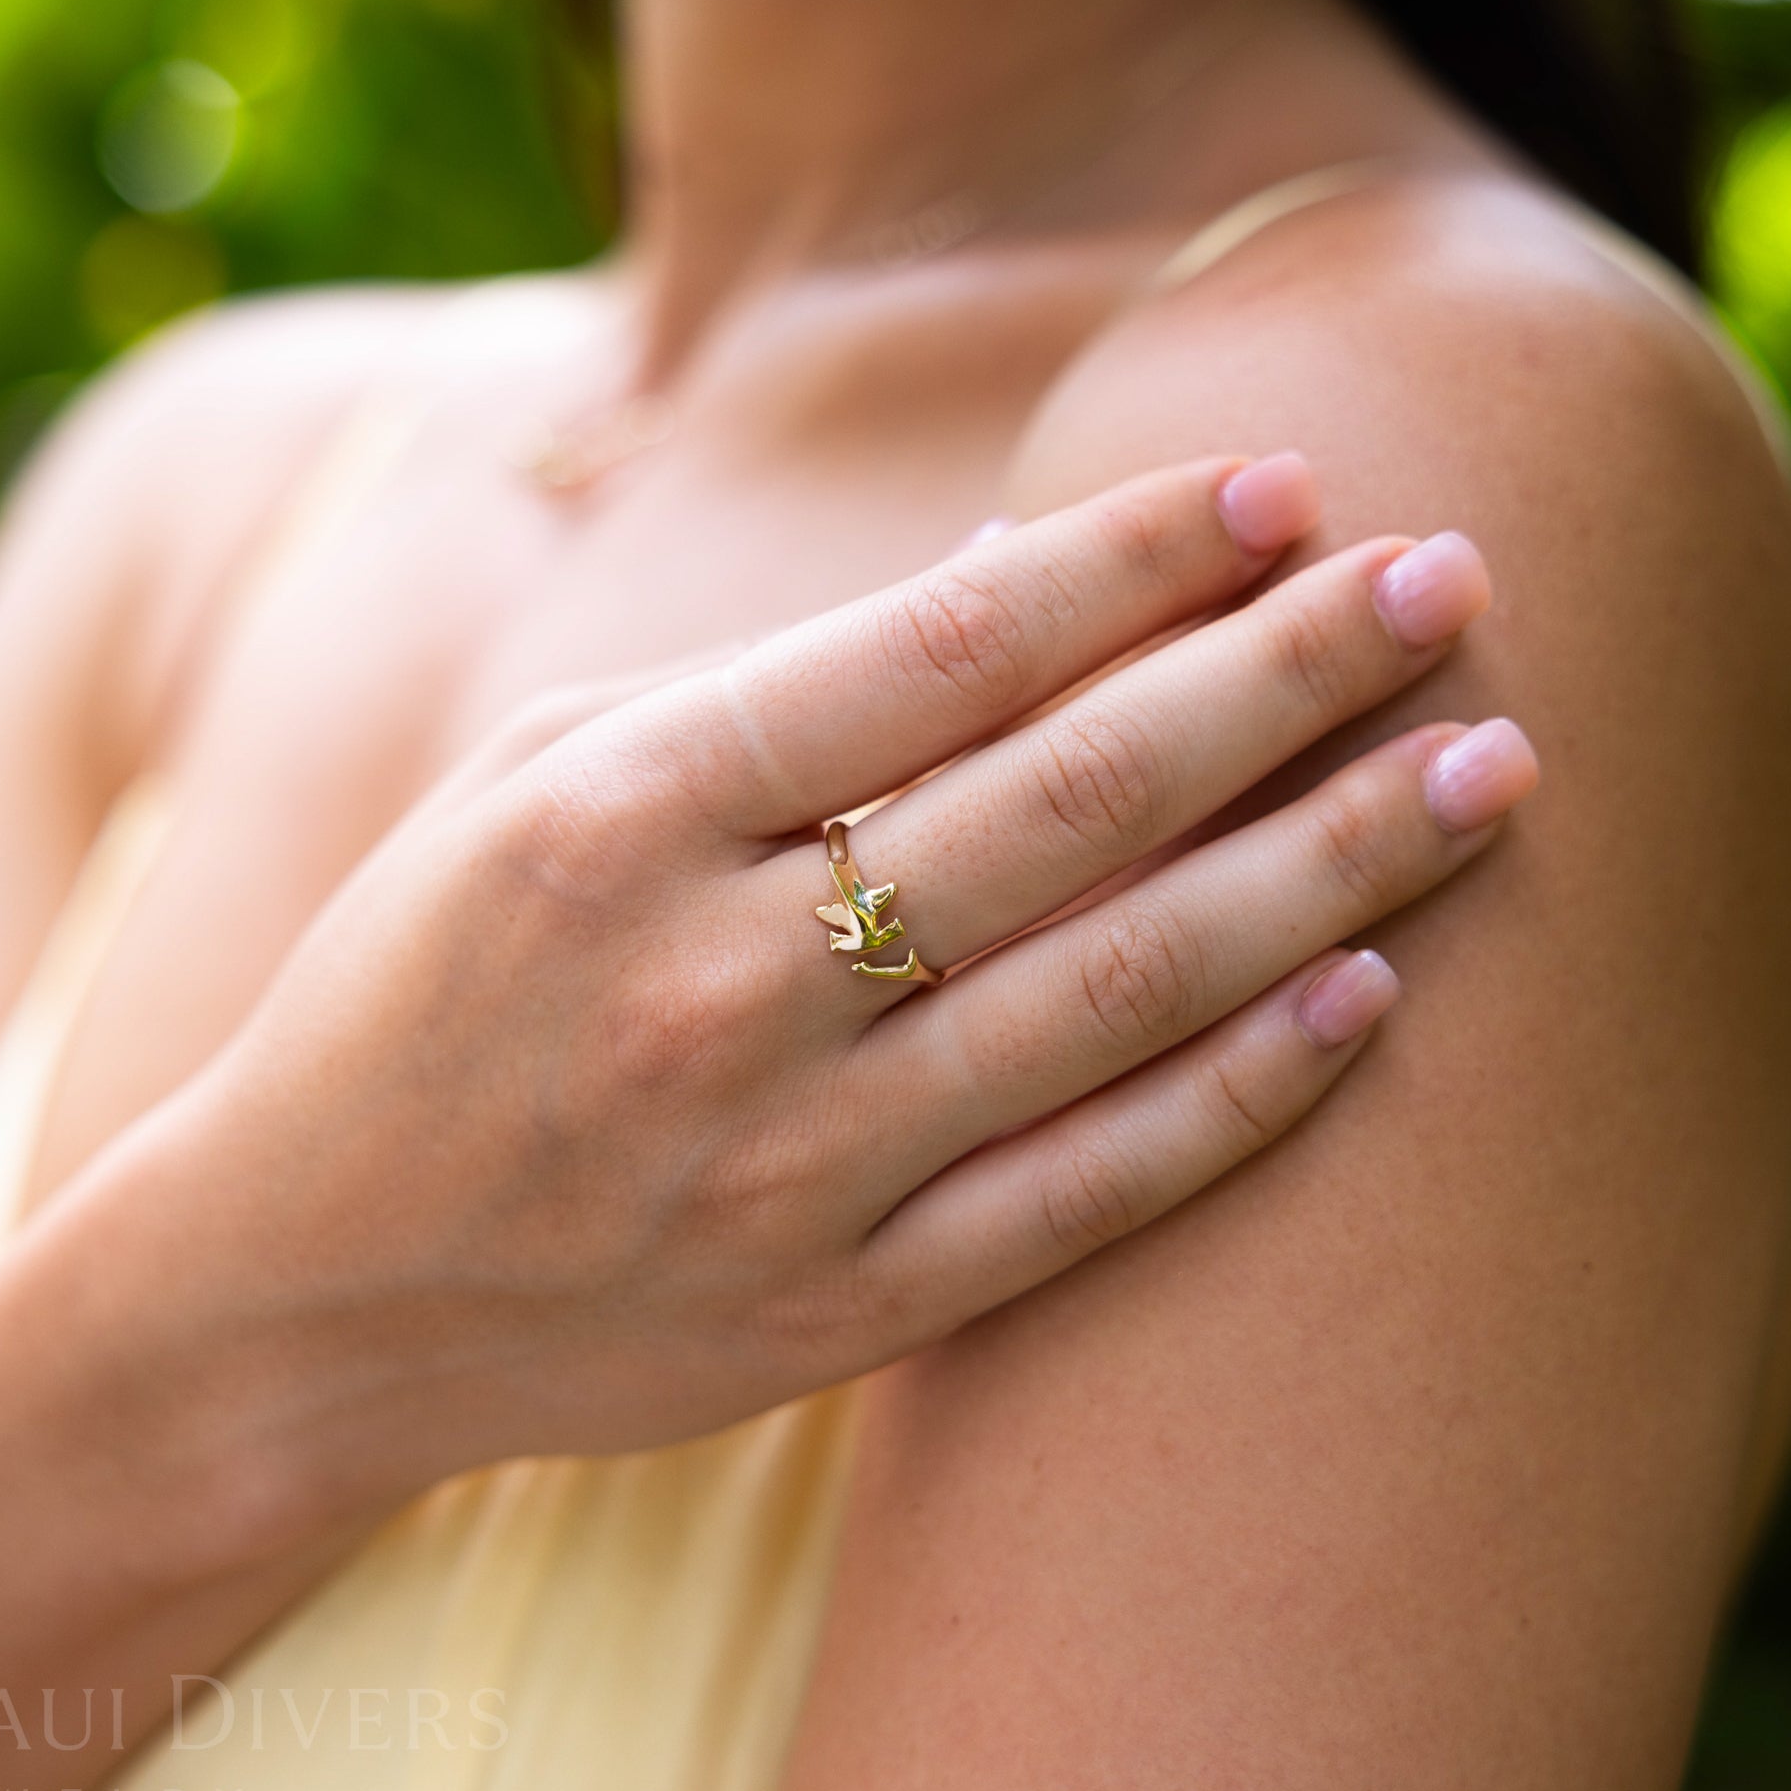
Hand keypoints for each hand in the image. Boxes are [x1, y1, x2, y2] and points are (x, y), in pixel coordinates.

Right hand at [51, 453, 1535, 1533]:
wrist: (300, 1293)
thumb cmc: (420, 988)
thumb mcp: (538, 785)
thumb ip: (764, 694)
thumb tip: (1017, 587)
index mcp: (614, 815)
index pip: (935, 649)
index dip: (1132, 554)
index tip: (1284, 483)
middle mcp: (712, 984)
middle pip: (1070, 799)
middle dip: (1282, 673)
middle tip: (1451, 579)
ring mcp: (787, 1163)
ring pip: (1123, 988)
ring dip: (1331, 866)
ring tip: (1490, 767)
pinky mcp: (840, 1308)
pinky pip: (1089, 1187)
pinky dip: (1244, 1089)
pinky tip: (1373, 989)